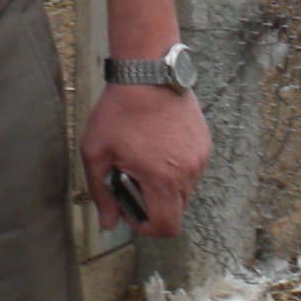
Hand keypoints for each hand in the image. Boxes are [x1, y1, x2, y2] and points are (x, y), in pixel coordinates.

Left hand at [81, 82, 210, 238]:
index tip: (130, 210)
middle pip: (176, 211)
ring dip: (165, 186)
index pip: (166, 227)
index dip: (146, 228)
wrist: (147, 73)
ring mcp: (199, 157)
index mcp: (162, 179)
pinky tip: (156, 146)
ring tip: (143, 160)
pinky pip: (191, 168)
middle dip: (153, 205)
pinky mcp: (204, 142)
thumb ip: (101, 194)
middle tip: (132, 181)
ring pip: (184, 190)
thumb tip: (108, 224)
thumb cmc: (119, 111)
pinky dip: (175, 167)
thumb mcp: (96, 153)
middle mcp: (187, 172)